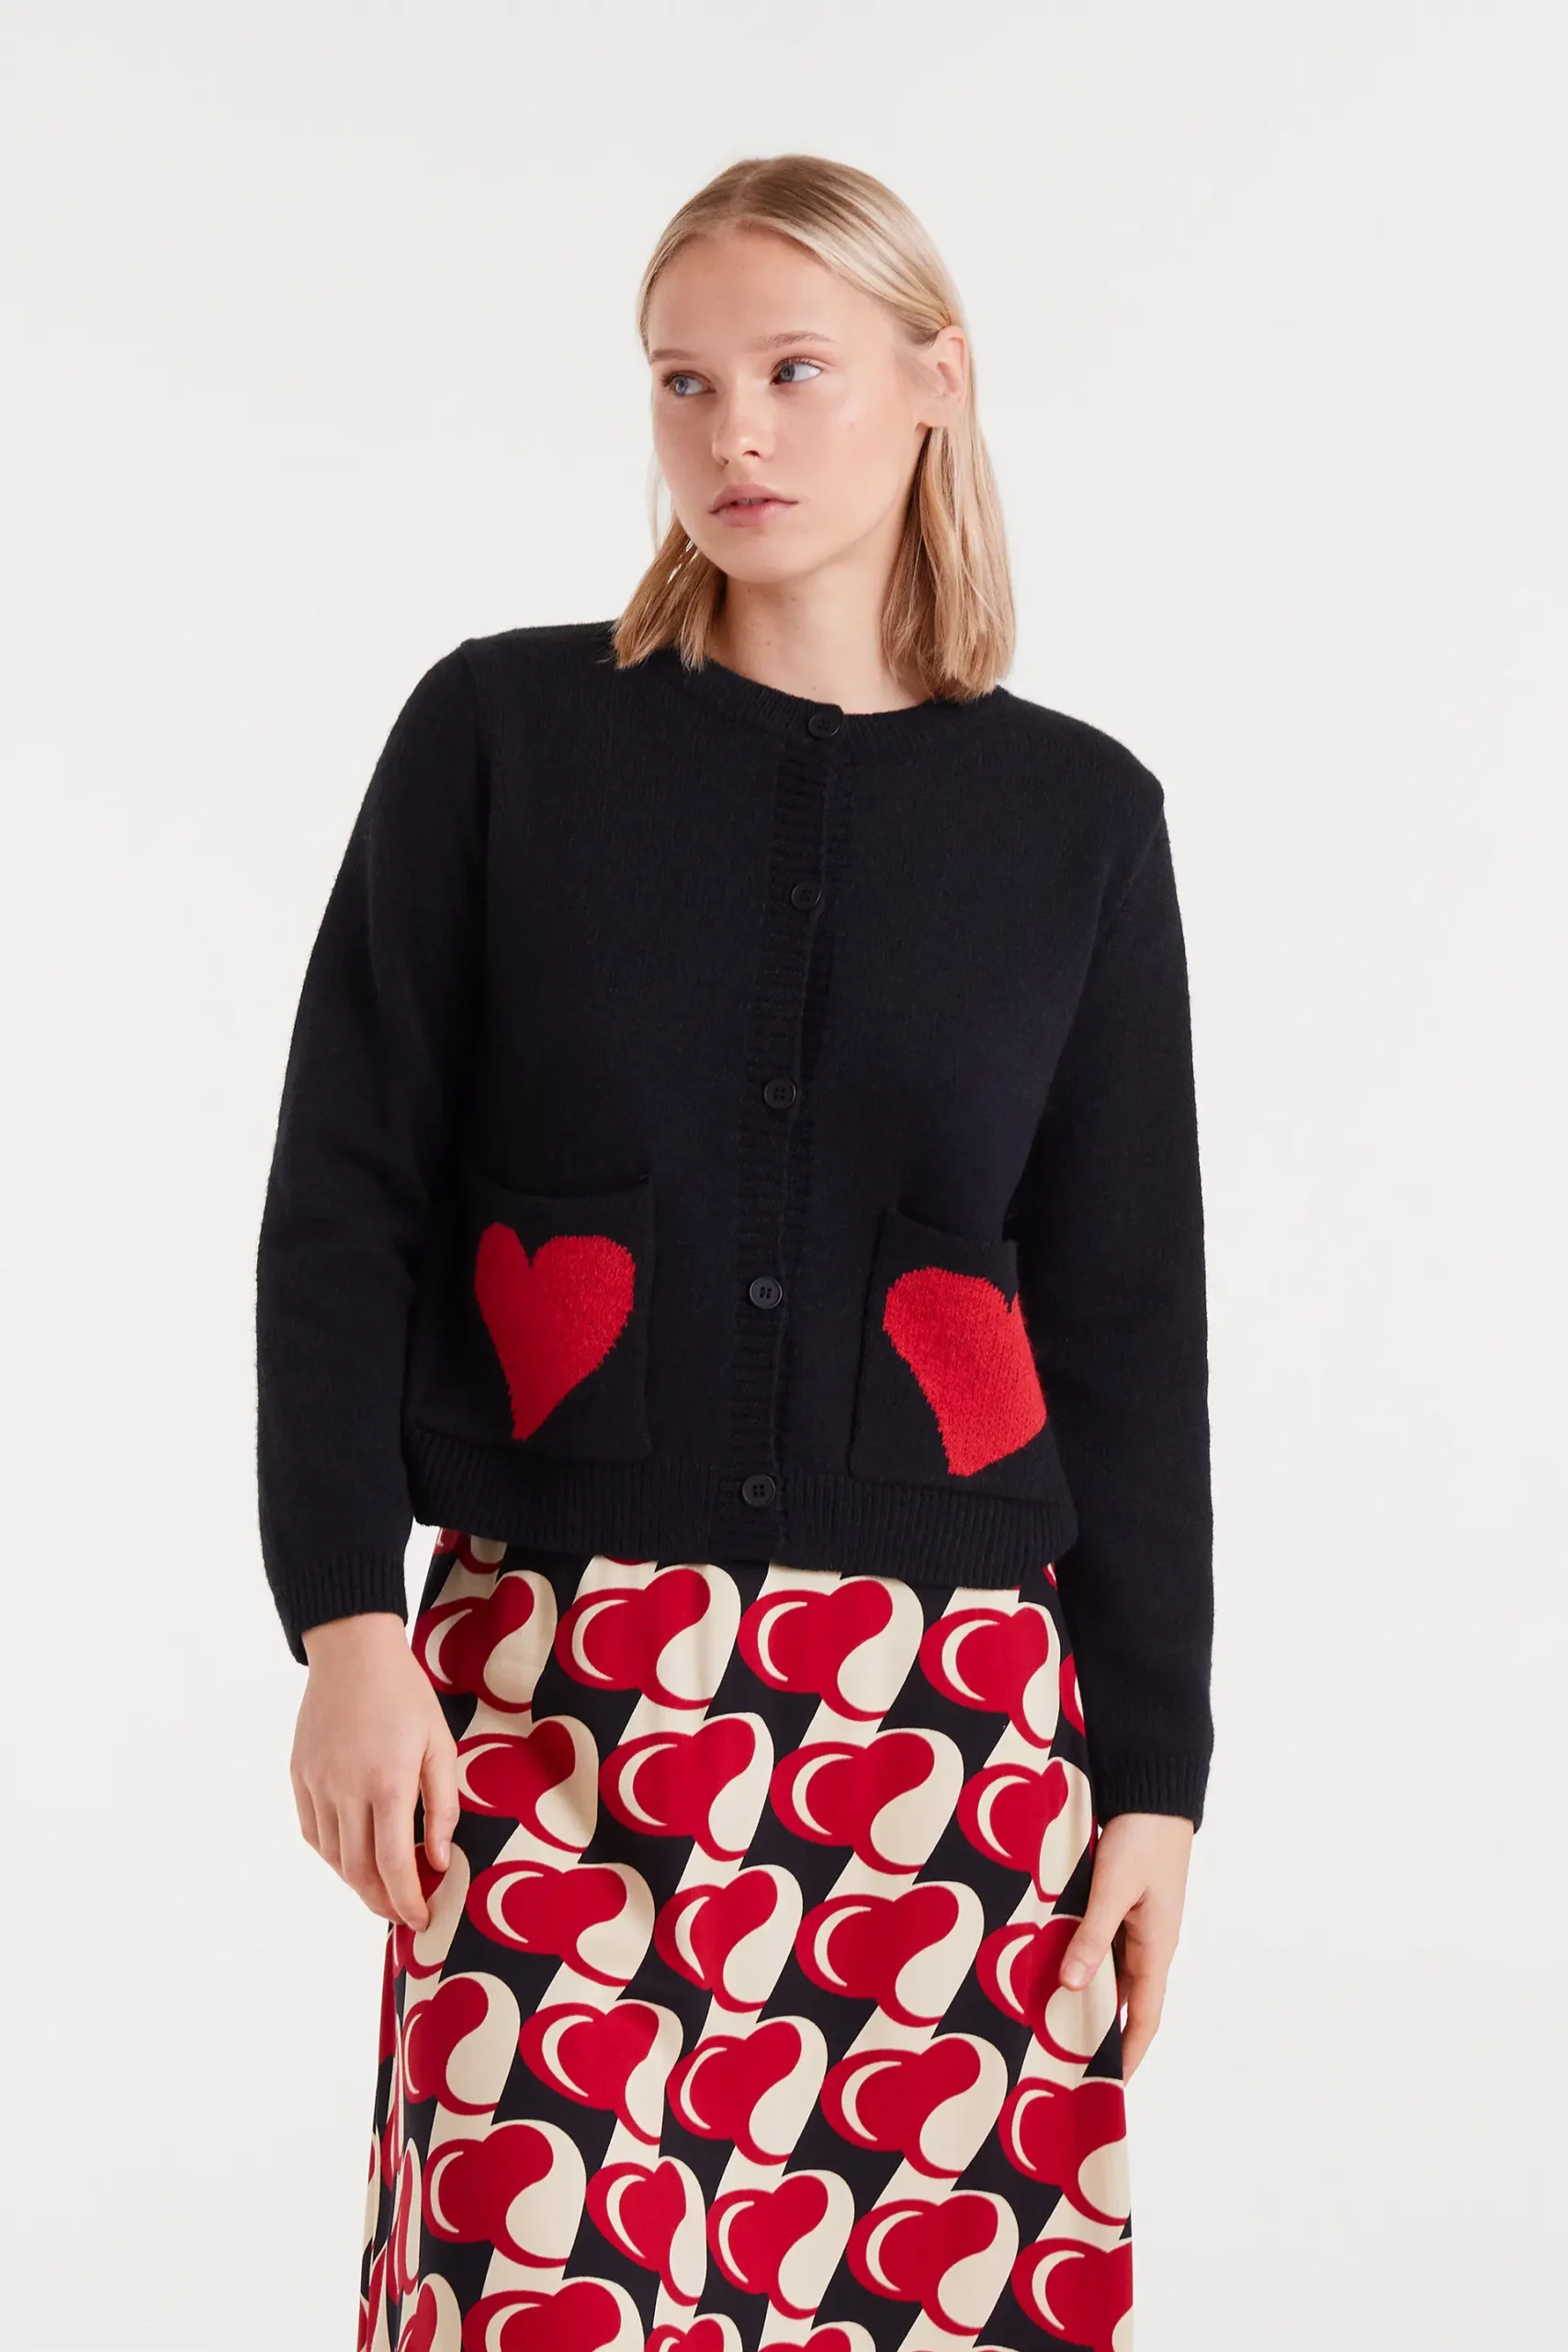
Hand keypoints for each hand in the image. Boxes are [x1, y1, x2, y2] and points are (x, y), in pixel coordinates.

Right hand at [291, 1612, 460, 1929]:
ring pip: (333, 1857)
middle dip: (383, 1902)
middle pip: (359, 1871)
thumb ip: (442, 1806)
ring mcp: (317, 1784)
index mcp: (387, 1783)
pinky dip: (333, 1855)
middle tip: (405, 1912)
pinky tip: (353, 1855)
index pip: (394, 1865)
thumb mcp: (439, 1744)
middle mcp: (346, 1790)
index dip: (408, 1901)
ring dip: (358, 1882)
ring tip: (383, 1887)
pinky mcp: (300, 1777)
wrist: (352, 1651)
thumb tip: (438, 1861)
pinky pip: (313, 1833)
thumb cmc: (405, 1694)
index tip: (422, 1918)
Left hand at [1058, 1811, 1194, 2078]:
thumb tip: (1072, 1986)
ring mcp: (1134, 1921)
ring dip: (1086, 1994)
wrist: (1154, 1789)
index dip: (1129, 2053)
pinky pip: (1101, 1941)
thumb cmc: (1141, 1837)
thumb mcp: (1113, 1888)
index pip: (1145, 2016)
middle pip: (1126, 2000)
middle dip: (1101, 2031)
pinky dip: (1080, 1958)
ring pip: (1109, 1970)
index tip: (1109, 2087)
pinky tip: (1052, 1964)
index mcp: (1156, 1946)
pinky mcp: (1120, 1900)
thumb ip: (1091, 1935)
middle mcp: (1148, 1941)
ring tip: (1050, 2020)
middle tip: (1067, 2060)